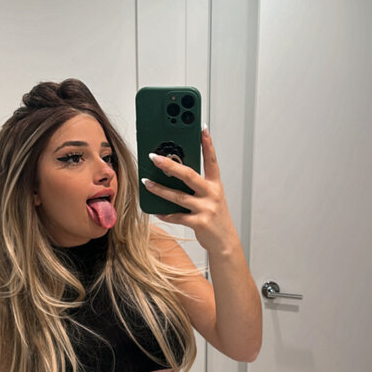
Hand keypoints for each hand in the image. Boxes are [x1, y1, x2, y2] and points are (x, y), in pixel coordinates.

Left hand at [143, 126, 237, 251]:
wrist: (225, 242)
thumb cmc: (215, 218)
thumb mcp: (211, 198)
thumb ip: (197, 186)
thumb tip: (173, 174)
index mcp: (215, 185)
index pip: (212, 160)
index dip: (207, 144)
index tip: (201, 129)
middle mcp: (212, 194)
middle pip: (189, 175)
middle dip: (170, 165)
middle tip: (155, 158)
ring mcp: (206, 208)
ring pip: (178, 196)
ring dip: (160, 189)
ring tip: (146, 182)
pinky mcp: (199, 223)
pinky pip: (177, 216)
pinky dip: (165, 213)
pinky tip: (155, 210)